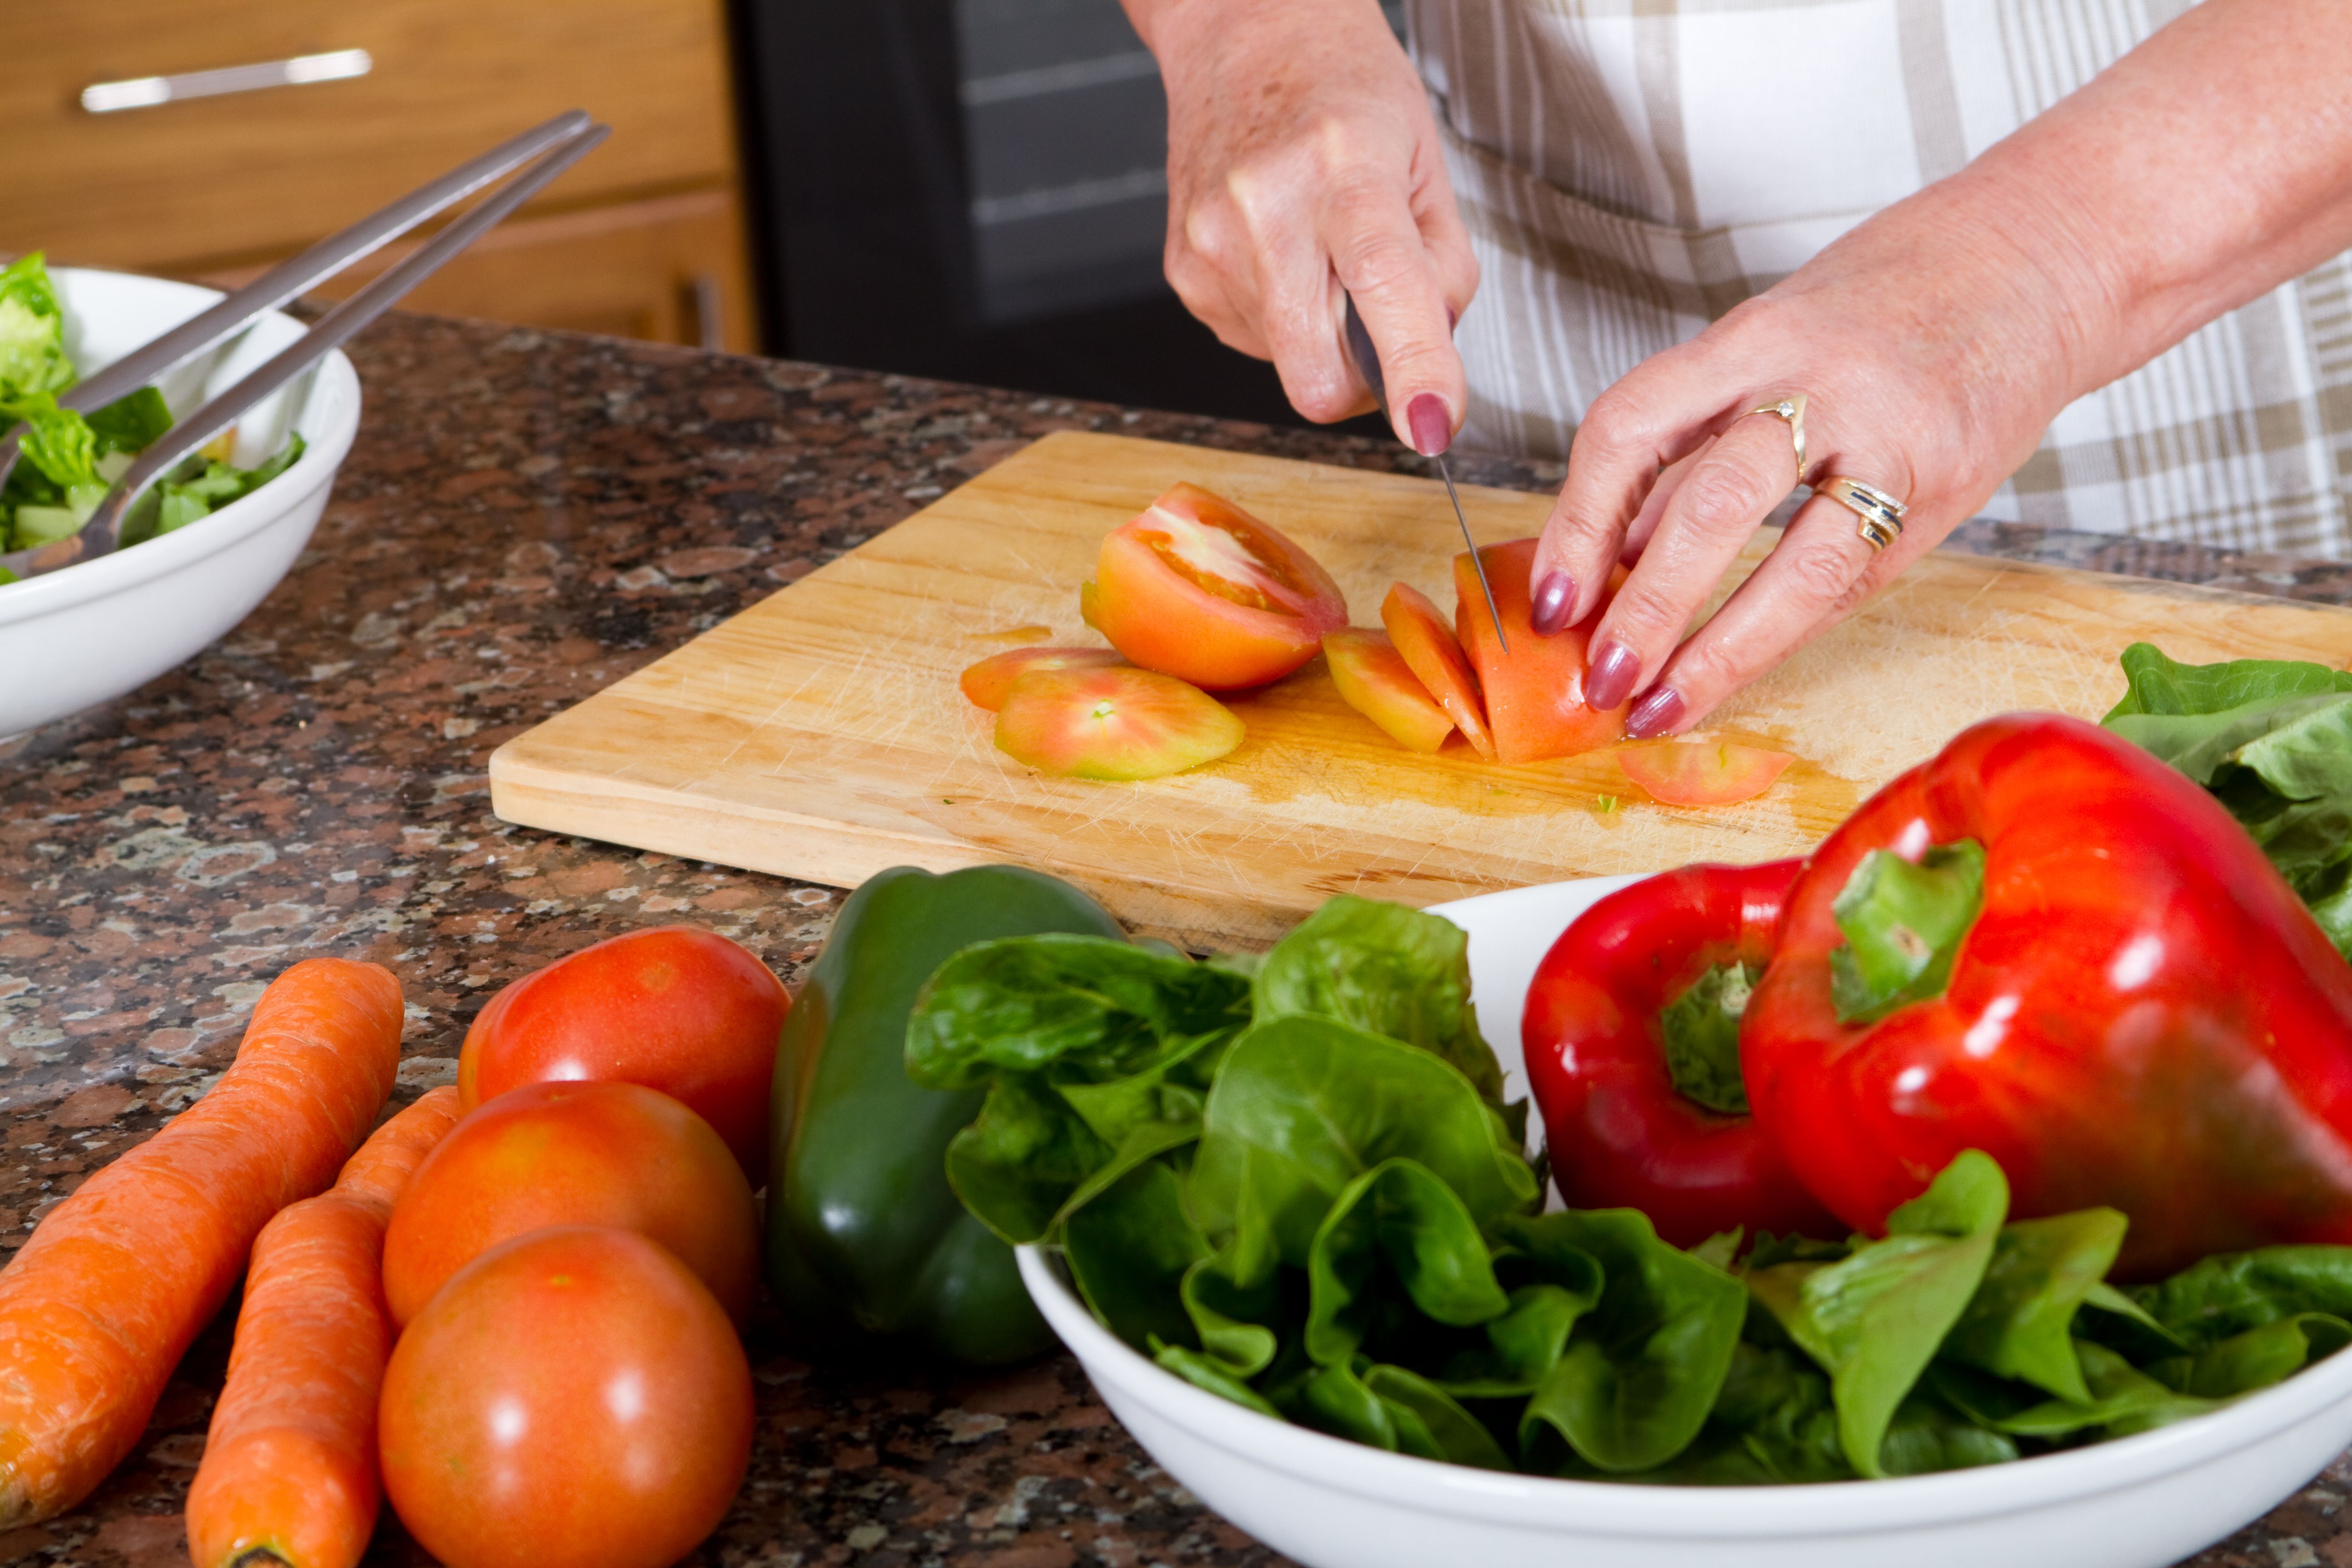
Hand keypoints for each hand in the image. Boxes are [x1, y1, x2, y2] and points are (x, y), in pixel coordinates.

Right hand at [1125, 0, 1476, 450]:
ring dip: (1324, 338)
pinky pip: (1255, 345)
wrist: (1244, 36)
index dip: (1412, 367)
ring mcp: (1212, 247)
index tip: (1432, 424)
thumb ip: (1443, 270)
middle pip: (1320, 373)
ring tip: (1323, 254)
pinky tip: (1285, 256)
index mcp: (1342, 165)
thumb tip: (1433, 362)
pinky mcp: (1184, 274)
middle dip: (1366, 382)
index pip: (1380, 282)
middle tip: (1384, 328)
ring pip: (1290, 368)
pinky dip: (1286, 321)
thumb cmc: (1341, 87)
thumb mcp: (1425, 160)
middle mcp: (1264, 208)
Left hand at [1526, 179, 2092, 736]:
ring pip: (1791, 557)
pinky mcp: (1945, 488)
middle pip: (1710, 502)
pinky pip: (1849, 579)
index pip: (1633, 425)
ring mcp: (1892, 437)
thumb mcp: (1768, 340)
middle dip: (1643, 604)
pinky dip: (1779, 635)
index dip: (1578, 521)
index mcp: (1754, 336)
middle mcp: (1820, 381)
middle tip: (1596, 676)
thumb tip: (1606, 549)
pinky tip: (1732, 673)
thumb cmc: (1885, 303)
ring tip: (1654, 704)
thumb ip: (1690, 438)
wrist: (2041, 258)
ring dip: (1711, 645)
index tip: (1550, 600)